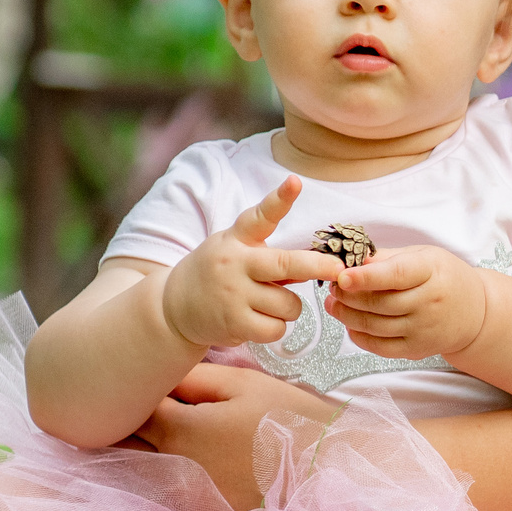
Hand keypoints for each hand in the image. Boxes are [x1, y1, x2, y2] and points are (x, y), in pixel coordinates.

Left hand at [129, 362, 337, 510]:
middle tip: (164, 405)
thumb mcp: (244, 384)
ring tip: (190, 432)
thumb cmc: (288, 421)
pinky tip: (210, 460)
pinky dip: (179, 474)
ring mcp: (188, 499)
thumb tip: (165, 375)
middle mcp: (173, 470)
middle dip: (139, 424)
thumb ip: (195, 378)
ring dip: (155, 450)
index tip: (154, 381)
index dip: (140, 393)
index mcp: (179, 432)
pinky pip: (176, 490)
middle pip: (134, 445)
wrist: (328, 474)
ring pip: (151, 469)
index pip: (134, 411)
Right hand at [160, 177, 342, 348]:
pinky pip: (277, 329)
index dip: (280, 199)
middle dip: (317, 267)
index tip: (295, 182)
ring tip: (266, 304)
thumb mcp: (238, 253)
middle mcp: (235, 263)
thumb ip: (273, 259)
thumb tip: (315, 267)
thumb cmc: (219, 274)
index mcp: (237, 239)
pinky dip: (275, 327)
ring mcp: (234, 294)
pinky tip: (258, 321)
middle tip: (338, 268)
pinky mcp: (234, 323)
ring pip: (289, 304)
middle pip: (286, 264)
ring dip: (289, 308)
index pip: (259, 216)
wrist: (174, 306)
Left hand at [327, 245, 490, 361]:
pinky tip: (350, 324)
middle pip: (379, 303)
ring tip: (334, 304)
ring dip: (348, 315)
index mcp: (431, 271)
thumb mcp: (422, 255)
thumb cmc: (443, 277)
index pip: (395, 275)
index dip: (366, 277)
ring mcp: (424, 328)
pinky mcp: (418, 349)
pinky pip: (381, 347)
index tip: (342, 276)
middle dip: (348, 296)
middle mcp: (430, 301)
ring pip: (375, 325)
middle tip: (332, 287)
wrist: (475, 312)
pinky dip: (359, 337)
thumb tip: (352, 261)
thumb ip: (387, 258)